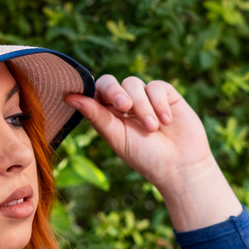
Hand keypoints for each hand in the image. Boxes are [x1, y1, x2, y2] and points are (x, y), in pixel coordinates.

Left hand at [64, 74, 213, 191]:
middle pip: (111, 82)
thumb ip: (95, 115)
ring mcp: (146, 97)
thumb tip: (68, 96)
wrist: (180, 166)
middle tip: (124, 107)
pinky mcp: (167, 95)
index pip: (95, 91)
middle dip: (115, 92)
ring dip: (142, 105)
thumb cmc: (145, 156)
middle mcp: (126, 102)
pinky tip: (166, 121)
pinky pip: (156, 86)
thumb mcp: (116, 136)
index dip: (94, 91)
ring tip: (152, 128)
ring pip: (134, 83)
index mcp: (108, 113)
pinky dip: (159, 103)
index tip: (96, 98)